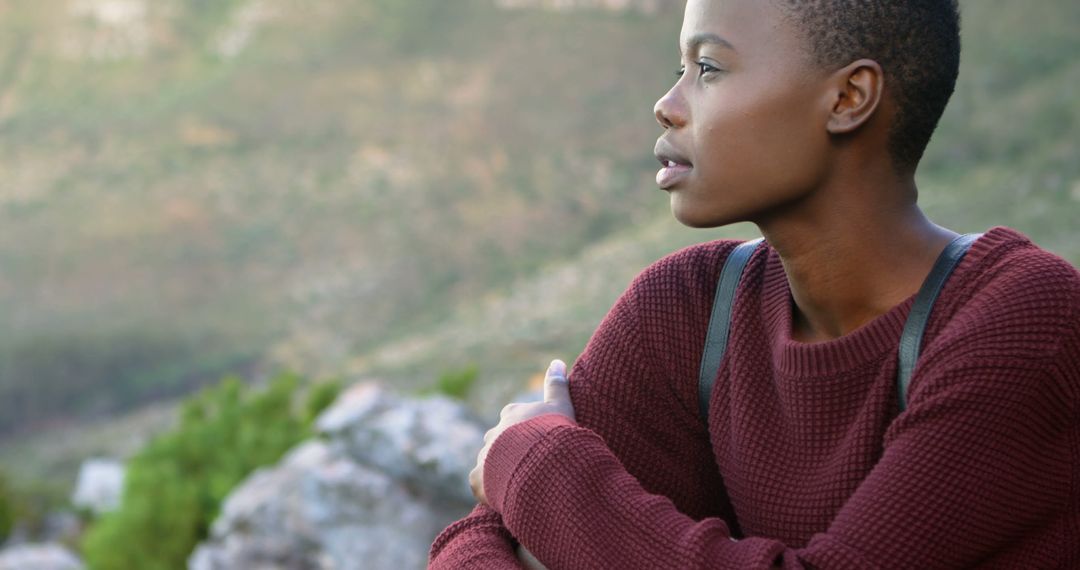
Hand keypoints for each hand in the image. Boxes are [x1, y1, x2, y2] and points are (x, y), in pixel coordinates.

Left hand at [470, 359, 576, 505]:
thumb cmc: (553, 432)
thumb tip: (557, 361)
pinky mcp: (477, 478)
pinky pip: (480, 484)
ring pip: (489, 462)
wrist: (539, 462)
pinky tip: (502, 496)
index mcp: (512, 414)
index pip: (513, 418)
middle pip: (498, 440)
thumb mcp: (561, 405)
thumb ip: (557, 385)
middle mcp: (494, 432)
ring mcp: (484, 455)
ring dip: (498, 470)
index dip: (525, 429)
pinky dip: (488, 489)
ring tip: (519, 483)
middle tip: (529, 464)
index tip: (536, 439)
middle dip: (508, 450)